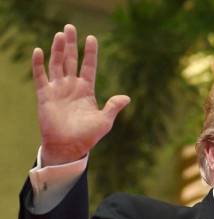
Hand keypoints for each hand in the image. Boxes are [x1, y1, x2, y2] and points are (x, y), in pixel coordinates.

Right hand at [32, 24, 129, 165]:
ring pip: (56, 64)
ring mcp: (58, 90)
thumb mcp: (104, 122)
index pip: (88, 66)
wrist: (68, 148)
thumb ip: (113, 107)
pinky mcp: (45, 95)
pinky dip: (38, 64)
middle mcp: (71, 87)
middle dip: (70, 44)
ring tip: (59, 34)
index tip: (92, 38)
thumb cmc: (87, 137)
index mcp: (86, 91)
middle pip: (70, 60)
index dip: (90, 52)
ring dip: (57, 49)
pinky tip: (39, 51)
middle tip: (70, 27)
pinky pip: (40, 76)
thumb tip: (127, 97)